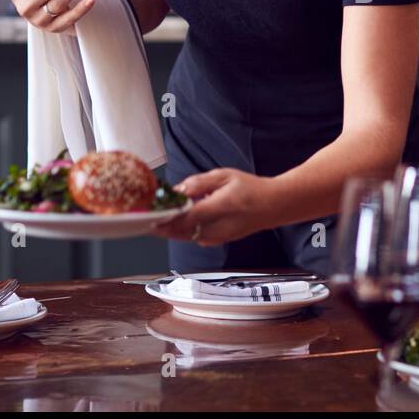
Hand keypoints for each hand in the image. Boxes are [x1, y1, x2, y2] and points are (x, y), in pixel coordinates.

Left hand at [153, 169, 278, 246]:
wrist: (273, 206)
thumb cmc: (250, 189)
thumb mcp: (224, 176)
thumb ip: (198, 183)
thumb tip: (177, 191)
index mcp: (221, 207)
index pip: (186, 217)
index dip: (164, 216)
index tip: (148, 212)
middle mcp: (218, 228)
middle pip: (180, 232)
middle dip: (161, 224)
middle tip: (145, 214)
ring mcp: (217, 238)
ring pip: (184, 237)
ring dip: (169, 228)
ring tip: (158, 216)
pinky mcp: (216, 241)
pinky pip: (192, 237)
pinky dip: (181, 230)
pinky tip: (177, 219)